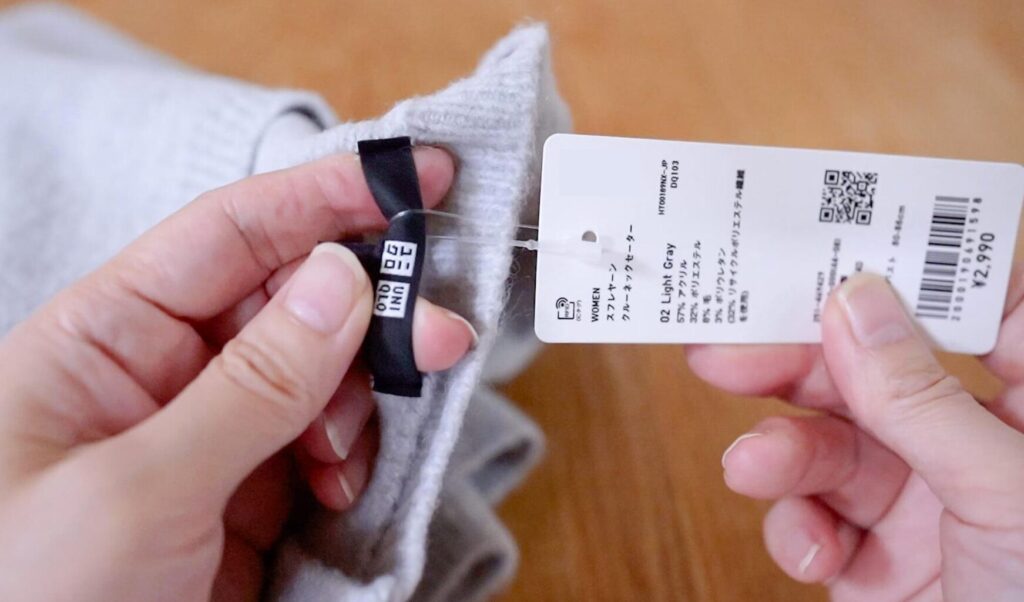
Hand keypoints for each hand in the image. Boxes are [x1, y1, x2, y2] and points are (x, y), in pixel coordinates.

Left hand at [0, 147, 476, 600]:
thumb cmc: (30, 600)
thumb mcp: (136, 492)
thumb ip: (249, 385)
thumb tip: (339, 281)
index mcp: (106, 340)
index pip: (229, 235)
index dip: (322, 194)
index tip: (414, 172)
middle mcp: (164, 376)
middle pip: (292, 300)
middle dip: (367, 313)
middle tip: (439, 332)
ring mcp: (214, 439)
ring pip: (325, 376)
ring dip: (359, 402)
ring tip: (344, 460)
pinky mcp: (253, 497)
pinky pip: (330, 445)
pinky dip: (356, 458)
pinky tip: (340, 490)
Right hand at [688, 270, 1023, 600]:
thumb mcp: (1004, 492)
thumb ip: (923, 401)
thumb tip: (856, 306)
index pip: (973, 310)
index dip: (911, 270)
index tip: (838, 240)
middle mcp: (967, 445)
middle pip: (869, 370)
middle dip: (795, 361)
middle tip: (726, 349)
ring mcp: (915, 503)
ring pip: (824, 445)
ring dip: (777, 453)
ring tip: (750, 466)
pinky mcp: (869, 559)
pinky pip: (811, 521)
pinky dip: (796, 533)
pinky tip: (818, 553)